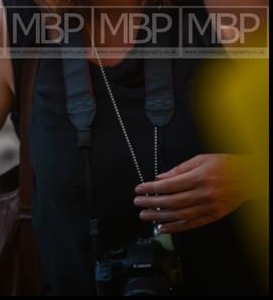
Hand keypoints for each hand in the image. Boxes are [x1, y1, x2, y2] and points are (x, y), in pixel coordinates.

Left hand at [133, 154, 251, 233]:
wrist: (250, 177)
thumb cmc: (227, 165)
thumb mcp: (201, 159)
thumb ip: (179, 169)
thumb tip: (160, 177)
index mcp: (200, 177)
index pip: (169, 185)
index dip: (151, 188)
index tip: (140, 189)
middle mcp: (204, 194)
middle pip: (172, 202)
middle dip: (151, 203)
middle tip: (138, 203)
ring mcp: (209, 207)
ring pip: (180, 215)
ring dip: (159, 217)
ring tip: (145, 216)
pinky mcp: (214, 216)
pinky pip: (192, 224)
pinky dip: (176, 227)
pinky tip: (163, 228)